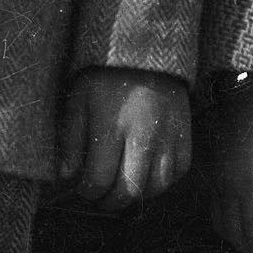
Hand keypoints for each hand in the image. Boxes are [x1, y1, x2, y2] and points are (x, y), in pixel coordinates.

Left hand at [54, 66, 192, 211]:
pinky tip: (145, 176)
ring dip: (136, 196)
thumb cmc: (106, 76)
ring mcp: (169, 138)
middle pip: (129, 191)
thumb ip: (72, 139)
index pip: (99, 180)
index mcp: (113, 127)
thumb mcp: (79, 99)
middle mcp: (144, 137)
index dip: (87, 192)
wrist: (147, 51)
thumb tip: (67, 175)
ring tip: (121, 190)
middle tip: (100, 199)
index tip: (82, 189)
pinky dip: (161, 182)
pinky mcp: (185, 135)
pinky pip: (177, 173)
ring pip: (156, 188)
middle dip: (110, 202)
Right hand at [202, 75, 252, 252]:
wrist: (246, 92)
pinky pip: (214, 206)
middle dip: (252, 251)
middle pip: (235, 235)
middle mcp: (230, 191)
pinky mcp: (211, 170)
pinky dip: (225, 220)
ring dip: (236, 239)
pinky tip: (240, 216)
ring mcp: (216, 181)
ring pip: (220, 223)